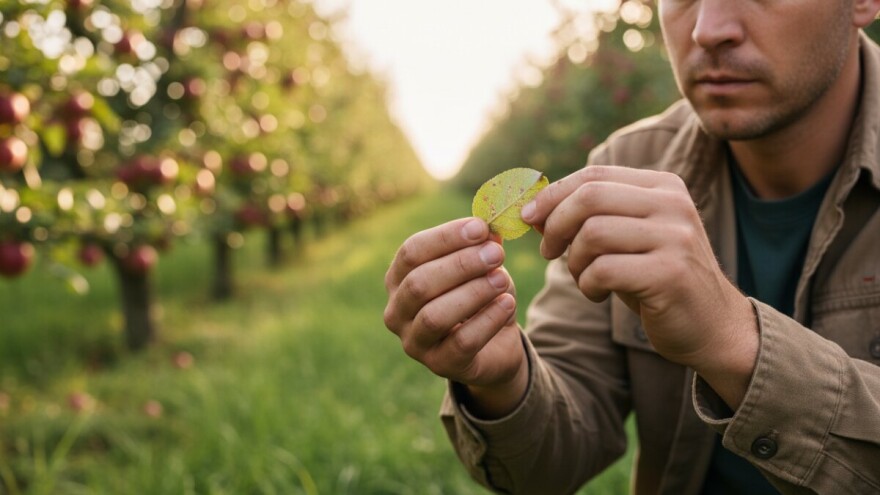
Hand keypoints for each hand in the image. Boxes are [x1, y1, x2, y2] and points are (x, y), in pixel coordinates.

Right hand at [384, 218, 528, 416]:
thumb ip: (482, 245)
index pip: (412, 251)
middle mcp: (397, 311)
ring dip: (473, 292)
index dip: (446, 237)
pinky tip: (507, 303)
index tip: (480, 228)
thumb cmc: (480, 297)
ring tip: (502, 278)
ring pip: (436, 315)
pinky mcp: (440, 365)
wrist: (495, 345)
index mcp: (399, 278)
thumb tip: (490, 224)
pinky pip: (461, 342)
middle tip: (496, 253)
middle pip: (420, 283)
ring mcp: (414, 342)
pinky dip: (487, 319)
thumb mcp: (482, 266)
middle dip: (461, 265)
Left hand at [523, 166, 756, 406]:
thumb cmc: (657, 279)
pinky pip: (604, 269)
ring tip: (583, 277)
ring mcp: (676, 238)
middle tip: (548, 251)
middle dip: (556, 225)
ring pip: (593, 233)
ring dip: (574, 261)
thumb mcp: (626, 239)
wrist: (713, 326)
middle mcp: (673, 204)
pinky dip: (588, 284)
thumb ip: (589, 218)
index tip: (529, 217)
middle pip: (590, 197)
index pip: (594, 175)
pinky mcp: (670, 274)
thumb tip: (532, 208)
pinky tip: (598, 293)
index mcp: (663, 186)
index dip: (553, 194)